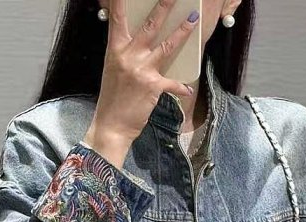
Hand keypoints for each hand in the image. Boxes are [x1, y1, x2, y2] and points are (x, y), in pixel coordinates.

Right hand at [86, 0, 199, 150]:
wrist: (111, 126)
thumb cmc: (112, 100)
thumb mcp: (113, 70)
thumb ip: (125, 55)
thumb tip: (140, 45)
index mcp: (115, 50)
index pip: (117, 19)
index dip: (120, 2)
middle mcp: (128, 56)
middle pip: (150, 26)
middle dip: (163, 7)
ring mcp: (142, 69)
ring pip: (167, 45)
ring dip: (182, 31)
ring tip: (193, 19)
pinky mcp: (153, 85)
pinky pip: (172, 83)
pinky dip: (180, 87)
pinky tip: (186, 90)